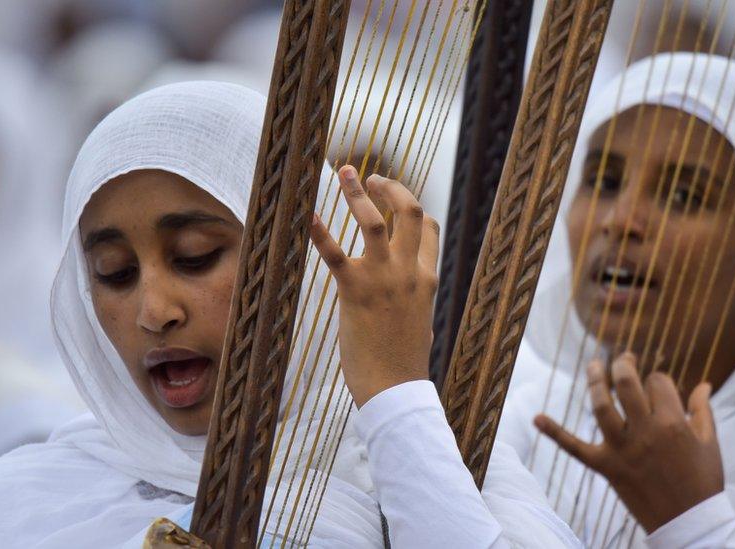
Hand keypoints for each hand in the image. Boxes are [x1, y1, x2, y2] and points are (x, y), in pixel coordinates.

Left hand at [310, 165, 439, 407]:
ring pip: (374, 222)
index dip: (412, 209)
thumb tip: (409, 300)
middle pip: (409, 212)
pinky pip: (334, 253)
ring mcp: (384, 280)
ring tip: (343, 172)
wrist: (395, 390)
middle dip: (391, 188)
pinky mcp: (355, 291)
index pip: (428, 228)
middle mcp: (409, 272)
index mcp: (427, 278)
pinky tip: (306, 213)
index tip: (395, 201)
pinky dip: (319, 231)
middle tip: (373, 177)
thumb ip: (414, 301)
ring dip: (357, 193)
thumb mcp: (420, 323)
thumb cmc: (404, 364)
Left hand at [534, 353, 722, 532]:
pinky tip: (537, 418)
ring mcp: (622, 449)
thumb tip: (704, 384)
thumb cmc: (703, 482)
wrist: (688, 524)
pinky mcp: (606, 467)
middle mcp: (645, 432)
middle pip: (626, 384)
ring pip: (601, 406)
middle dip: (623, 365)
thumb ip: (703, 410)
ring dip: (595, 382)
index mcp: (673, 423)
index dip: (656, 379)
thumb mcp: (710, 443)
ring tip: (595, 367)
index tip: (657, 386)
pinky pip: (575, 448)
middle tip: (622, 359)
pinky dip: (554, 433)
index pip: (657, 382)